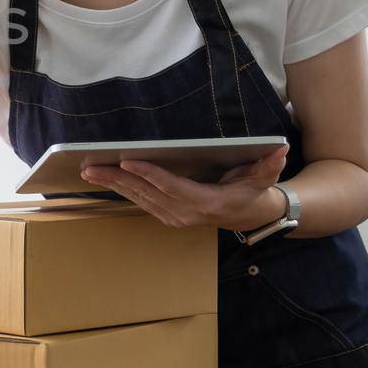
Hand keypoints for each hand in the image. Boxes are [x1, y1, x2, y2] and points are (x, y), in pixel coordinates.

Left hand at [79, 143, 290, 231]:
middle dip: (116, 180)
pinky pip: (139, 202)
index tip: (127, 162)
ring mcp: (174, 217)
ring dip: (111, 186)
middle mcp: (184, 213)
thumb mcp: (263, 180)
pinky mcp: (167, 216)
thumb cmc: (252, 193)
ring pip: (137, 199)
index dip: (148, 175)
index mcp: (204, 203)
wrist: (249, 218)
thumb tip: (280, 150)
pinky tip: (103, 180)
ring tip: (87, 172)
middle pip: (145, 194)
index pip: (171, 187)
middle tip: (90, 166)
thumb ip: (269, 166)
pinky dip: (120, 191)